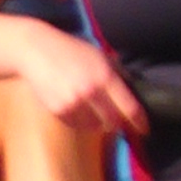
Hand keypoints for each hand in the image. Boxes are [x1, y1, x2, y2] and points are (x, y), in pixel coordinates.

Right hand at [16, 26, 147, 137]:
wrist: (35, 51)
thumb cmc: (71, 51)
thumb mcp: (99, 56)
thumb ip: (116, 74)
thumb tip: (133, 93)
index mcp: (105, 76)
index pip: (129, 107)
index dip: (140, 122)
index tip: (145, 130)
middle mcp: (90, 92)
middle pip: (114, 122)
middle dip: (119, 123)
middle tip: (118, 119)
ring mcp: (73, 103)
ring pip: (95, 127)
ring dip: (99, 123)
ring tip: (94, 109)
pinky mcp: (58, 111)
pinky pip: (77, 125)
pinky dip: (82, 121)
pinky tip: (78, 107)